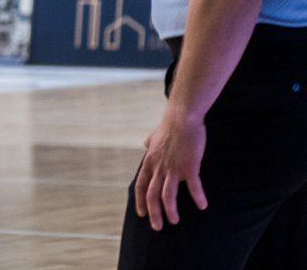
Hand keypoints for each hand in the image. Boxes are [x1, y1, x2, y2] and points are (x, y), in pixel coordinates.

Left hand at [136, 110, 206, 229]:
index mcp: (150, 161)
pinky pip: (193, 186)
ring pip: (168, 194)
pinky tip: (202, 206)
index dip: (140, 200)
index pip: (141, 185)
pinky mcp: (189, 166)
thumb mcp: (153, 135)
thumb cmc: (169, 126)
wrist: (181, 117)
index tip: (141, 213)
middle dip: (153, 212)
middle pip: (152, 194)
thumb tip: (145, 144)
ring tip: (174, 221)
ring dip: (170, 210)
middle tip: (157, 226)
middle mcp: (159, 167)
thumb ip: (149, 143)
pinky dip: (198, 197)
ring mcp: (173, 168)